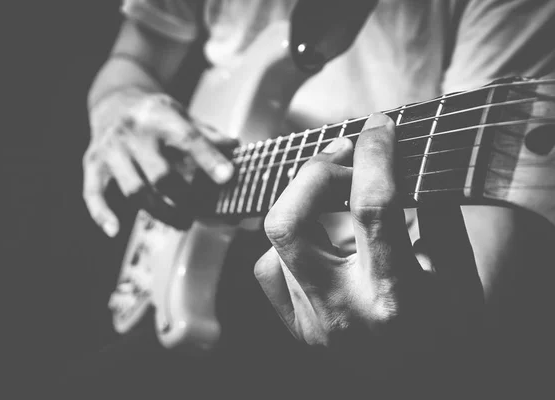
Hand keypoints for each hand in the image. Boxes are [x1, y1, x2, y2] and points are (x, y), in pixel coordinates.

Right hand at [83, 91, 235, 236]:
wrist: (113, 100)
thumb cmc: (155, 115)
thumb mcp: (182, 115)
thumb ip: (207, 135)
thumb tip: (236, 148)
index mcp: (161, 116)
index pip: (189, 138)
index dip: (209, 158)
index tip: (228, 176)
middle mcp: (134, 132)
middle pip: (161, 174)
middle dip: (184, 199)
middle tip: (200, 212)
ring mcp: (111, 149)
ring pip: (134, 190)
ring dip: (160, 213)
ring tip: (182, 222)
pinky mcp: (93, 163)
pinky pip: (93, 192)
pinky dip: (101, 213)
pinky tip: (114, 230)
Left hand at [254, 113, 483, 367]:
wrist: (424, 386)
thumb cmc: (449, 333)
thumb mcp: (459, 275)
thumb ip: (435, 214)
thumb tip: (407, 161)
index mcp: (393, 296)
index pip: (373, 206)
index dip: (376, 154)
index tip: (380, 126)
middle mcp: (340, 310)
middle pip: (290, 222)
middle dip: (313, 171)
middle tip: (344, 151)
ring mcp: (310, 322)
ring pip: (273, 242)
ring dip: (302, 202)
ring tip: (334, 189)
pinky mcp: (296, 327)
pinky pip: (270, 270)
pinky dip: (290, 244)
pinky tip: (318, 240)